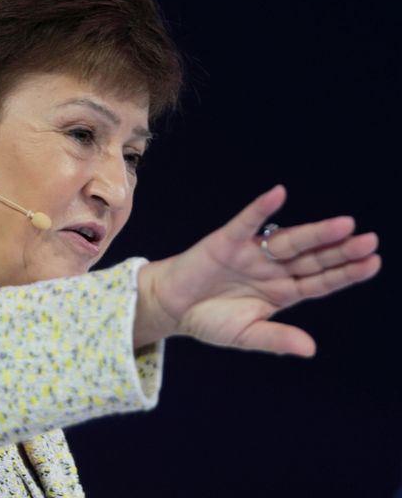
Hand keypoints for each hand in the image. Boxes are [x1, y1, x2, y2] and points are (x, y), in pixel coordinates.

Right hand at [134, 186, 380, 355]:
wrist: (171, 307)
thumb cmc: (209, 320)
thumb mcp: (245, 334)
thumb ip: (276, 338)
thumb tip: (311, 349)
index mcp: (282, 292)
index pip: (321, 281)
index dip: (346, 273)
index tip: (373, 262)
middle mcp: (273, 269)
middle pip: (312, 258)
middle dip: (340, 250)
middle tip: (369, 240)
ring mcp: (252, 254)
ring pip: (289, 241)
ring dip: (315, 232)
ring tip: (344, 225)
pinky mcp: (226, 241)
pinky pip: (246, 222)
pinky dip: (260, 209)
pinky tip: (278, 195)